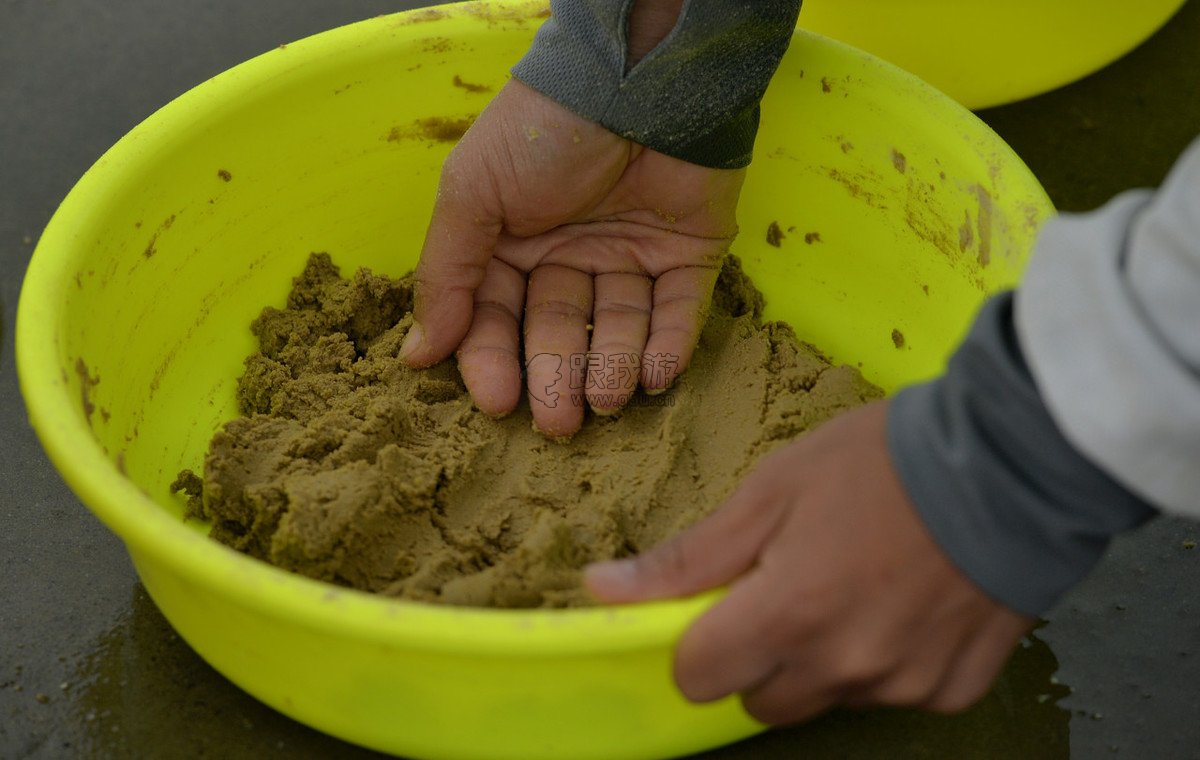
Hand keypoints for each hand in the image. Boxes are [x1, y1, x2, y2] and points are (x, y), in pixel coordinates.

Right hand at [400, 79, 744, 437]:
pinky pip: (678, 311)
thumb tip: (417, 356)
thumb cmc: (543, 131)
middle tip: (559, 423)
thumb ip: (447, 275)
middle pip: (559, 333)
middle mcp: (570, 256)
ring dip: (612, 368)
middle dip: (557, 378)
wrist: (637, 77)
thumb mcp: (473, 194)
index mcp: (513, 244)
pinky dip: (669, 345)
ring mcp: (631, 256)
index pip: (497, 319)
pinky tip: (655, 373)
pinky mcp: (690, 254)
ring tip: (607, 397)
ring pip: (618, 329)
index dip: (494, 361)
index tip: (498, 403)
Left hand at [585, 401, 1034, 723]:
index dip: (696, 643)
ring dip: (823, 658)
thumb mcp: (772, 490)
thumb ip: (690, 557)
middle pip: (759, 699)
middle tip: (791, 585)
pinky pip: (893, 694)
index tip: (720, 606)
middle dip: (758, 655)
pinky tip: (905, 601)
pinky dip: (887, 661)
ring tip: (857, 582)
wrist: (1012, 461)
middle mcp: (843, 667)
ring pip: (826, 698)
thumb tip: (603, 590)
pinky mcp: (952, 688)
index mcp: (788, 615)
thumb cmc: (881, 462)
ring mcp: (902, 685)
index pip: (698, 678)